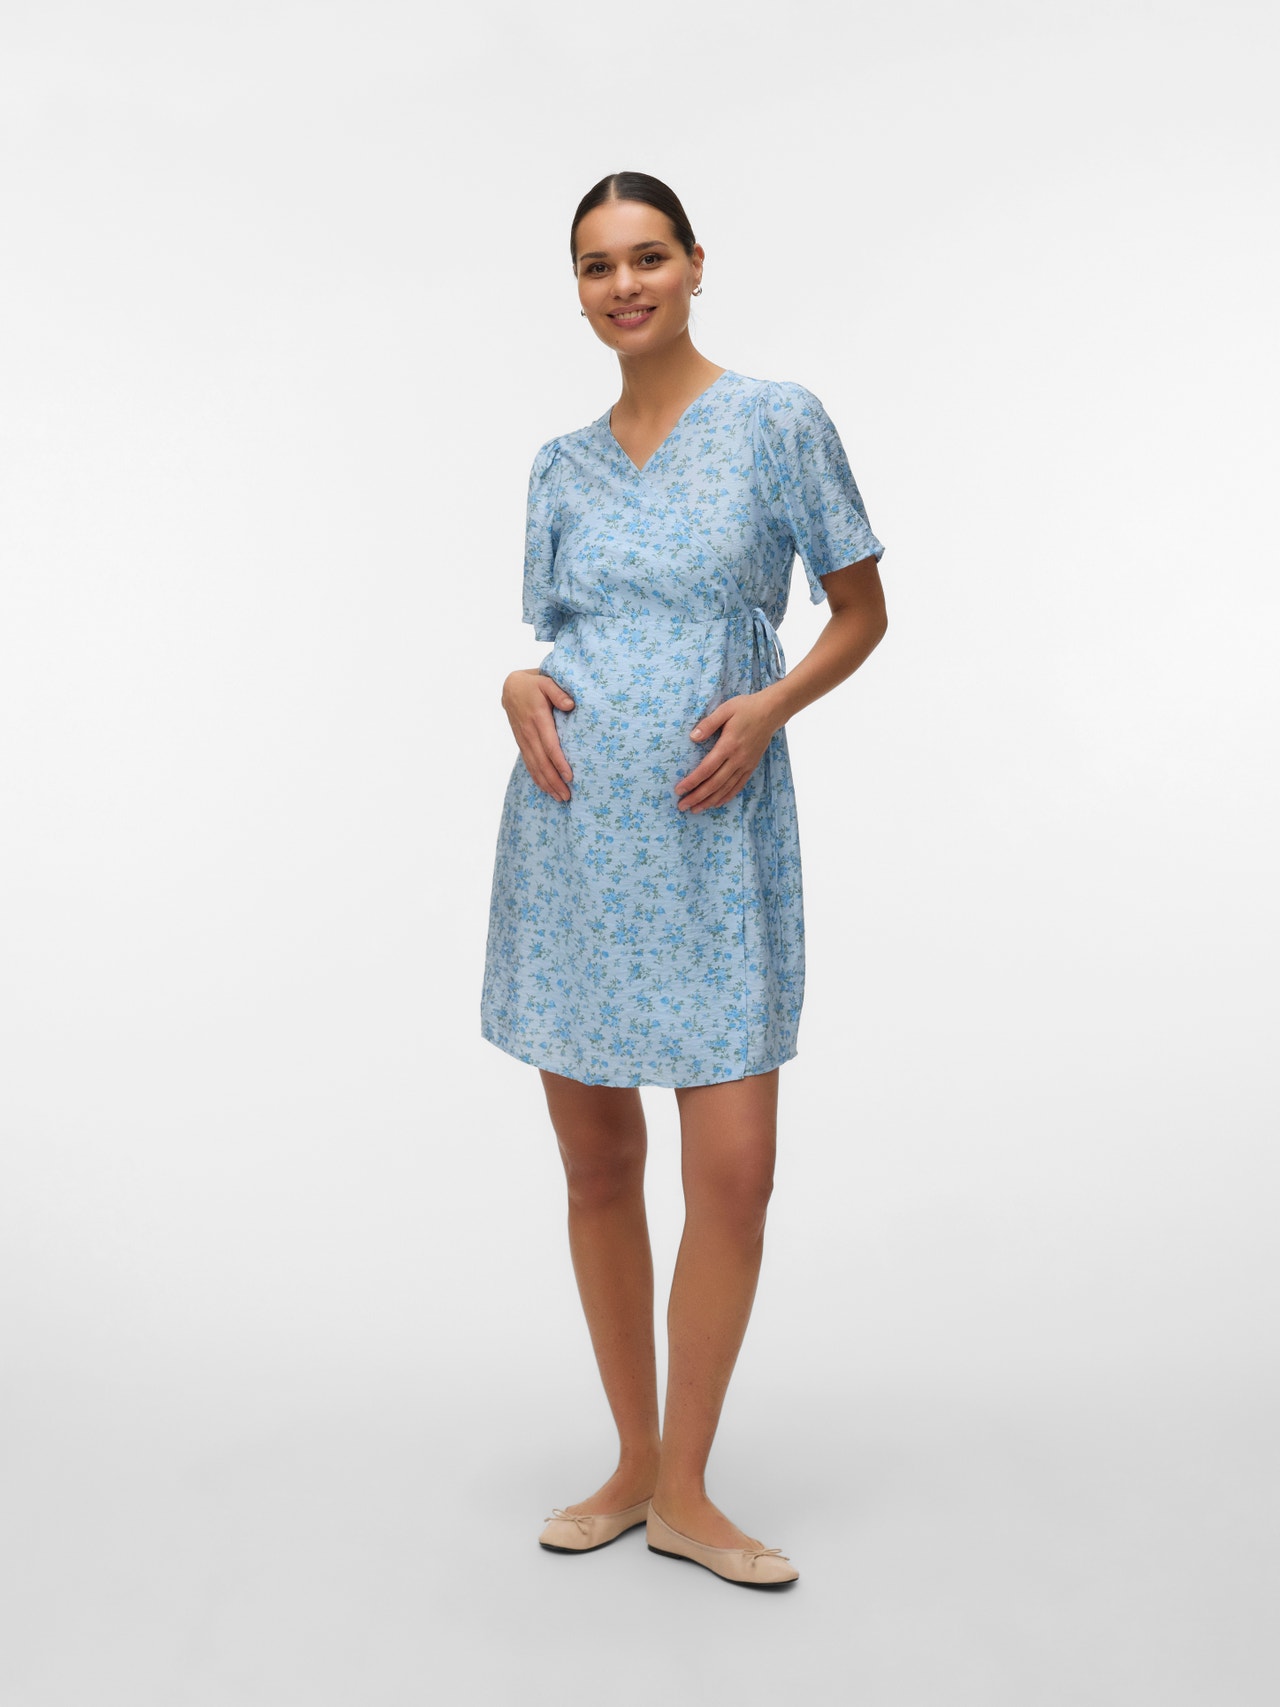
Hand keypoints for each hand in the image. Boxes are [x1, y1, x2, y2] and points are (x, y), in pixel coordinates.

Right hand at [502, 667, 575, 801]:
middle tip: (568, 796)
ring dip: (547, 784)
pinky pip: (529, 764)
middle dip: (555, 781)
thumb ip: (558, 692)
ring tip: (561, 798)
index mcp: (538, 718)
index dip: (559, 762)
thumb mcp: (546, 681)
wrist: (511, 688)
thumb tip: (570, 705)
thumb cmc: (534, 684)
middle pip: (542, 762)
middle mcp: (529, 733)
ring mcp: (524, 740)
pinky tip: (547, 789)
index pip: (550, 745)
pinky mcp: (522, 743)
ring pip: (535, 766)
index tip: (570, 776)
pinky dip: (538, 779)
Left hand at [674, 686, 783, 811]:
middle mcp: (737, 759)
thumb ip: (708, 724)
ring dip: (709, 801)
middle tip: (682, 806)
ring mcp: (746, 764)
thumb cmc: (745, 708)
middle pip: (714, 784)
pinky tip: (716, 803)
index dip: (692, 781)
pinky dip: (726, 797)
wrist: (771, 712)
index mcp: (728, 745)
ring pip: (725, 788)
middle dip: (697, 797)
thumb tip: (693, 737)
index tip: (679, 790)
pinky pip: (738, 786)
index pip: (706, 769)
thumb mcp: (725, 710)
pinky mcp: (751, 766)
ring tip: (695, 809)